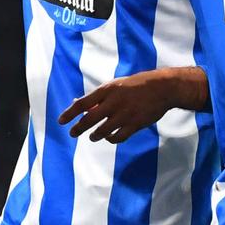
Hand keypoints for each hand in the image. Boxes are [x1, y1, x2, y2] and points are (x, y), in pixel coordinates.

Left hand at [59, 77, 176, 142]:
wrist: (162, 88)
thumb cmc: (136, 85)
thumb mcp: (116, 85)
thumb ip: (98, 96)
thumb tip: (77, 103)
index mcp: (107, 90)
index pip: (82, 103)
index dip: (70, 113)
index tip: (61, 121)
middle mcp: (114, 102)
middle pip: (89, 119)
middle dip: (78, 128)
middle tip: (73, 133)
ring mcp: (125, 114)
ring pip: (102, 131)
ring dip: (94, 136)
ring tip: (93, 136)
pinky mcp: (135, 124)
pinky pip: (118, 137)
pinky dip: (111, 139)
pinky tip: (109, 137)